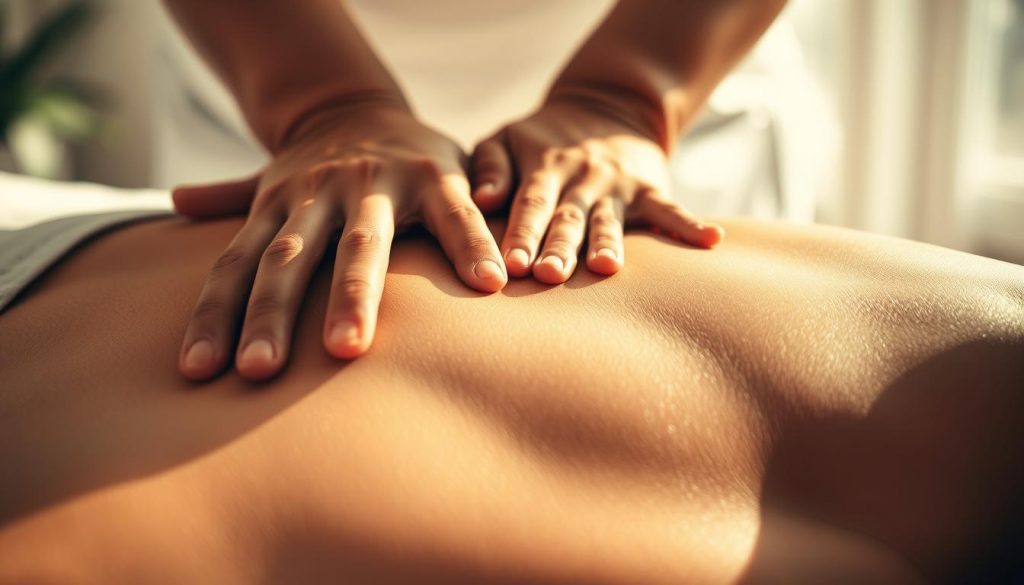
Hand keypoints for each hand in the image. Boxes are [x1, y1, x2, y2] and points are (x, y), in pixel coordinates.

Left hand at [174, 102, 506, 381]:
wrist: (370, 104)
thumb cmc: (320, 163)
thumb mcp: (272, 176)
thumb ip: (228, 194)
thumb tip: (174, 202)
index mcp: (279, 203)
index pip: (237, 263)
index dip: (215, 315)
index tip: (199, 370)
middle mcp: (320, 193)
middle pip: (289, 260)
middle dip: (271, 314)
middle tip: (257, 370)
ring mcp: (378, 183)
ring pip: (360, 245)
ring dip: (352, 297)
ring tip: (347, 350)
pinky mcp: (435, 176)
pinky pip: (453, 217)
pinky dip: (469, 248)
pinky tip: (486, 285)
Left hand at [469, 92, 723, 283]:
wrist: (605, 105)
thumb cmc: (540, 136)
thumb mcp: (504, 138)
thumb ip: (489, 167)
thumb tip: (481, 198)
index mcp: (542, 167)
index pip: (531, 204)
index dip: (521, 233)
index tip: (511, 265)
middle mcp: (581, 178)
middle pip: (569, 217)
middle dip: (559, 247)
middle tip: (548, 274)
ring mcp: (618, 185)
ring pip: (611, 220)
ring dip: (609, 243)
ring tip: (606, 268)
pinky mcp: (650, 189)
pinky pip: (670, 209)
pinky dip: (690, 225)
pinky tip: (711, 240)